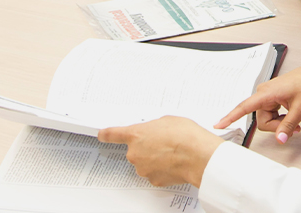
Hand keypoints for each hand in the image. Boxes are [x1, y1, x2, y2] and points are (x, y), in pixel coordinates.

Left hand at [98, 116, 223, 187]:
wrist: (197, 155)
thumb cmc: (185, 136)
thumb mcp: (167, 120)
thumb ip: (154, 126)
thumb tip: (155, 132)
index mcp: (136, 135)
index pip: (113, 134)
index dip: (106, 134)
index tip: (102, 134)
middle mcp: (135, 153)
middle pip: (136, 149)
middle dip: (147, 146)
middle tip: (164, 141)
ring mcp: (143, 168)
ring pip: (146, 162)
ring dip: (155, 158)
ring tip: (173, 151)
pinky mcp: (154, 180)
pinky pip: (155, 173)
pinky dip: (163, 169)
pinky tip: (174, 162)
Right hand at [214, 54, 300, 143]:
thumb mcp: (300, 109)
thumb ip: (288, 126)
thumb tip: (279, 140)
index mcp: (267, 93)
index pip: (244, 107)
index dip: (230, 117)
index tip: (218, 124)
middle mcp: (265, 93)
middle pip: (262, 120)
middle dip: (277, 126)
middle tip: (294, 126)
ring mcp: (270, 94)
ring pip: (269, 118)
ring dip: (282, 123)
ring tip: (298, 119)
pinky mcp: (276, 96)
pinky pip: (274, 112)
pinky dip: (284, 117)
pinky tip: (296, 115)